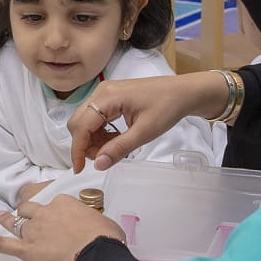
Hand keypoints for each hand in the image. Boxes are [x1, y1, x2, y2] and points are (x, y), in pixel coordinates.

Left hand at [0, 196, 123, 260]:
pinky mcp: (25, 249)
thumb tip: (101, 237)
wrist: (96, 253)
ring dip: (8, 219)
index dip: (56, 214)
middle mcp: (45, 213)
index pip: (55, 205)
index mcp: (64, 204)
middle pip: (31, 210)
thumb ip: (96, 229)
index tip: (63, 222)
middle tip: (28, 218)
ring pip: (17, 222)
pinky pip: (0, 243)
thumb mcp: (105, 228)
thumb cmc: (106, 240)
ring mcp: (33, 230)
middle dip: (28, 214)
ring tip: (0, 216)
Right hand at [68, 71, 230, 172]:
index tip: (80, 169)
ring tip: (114, 147)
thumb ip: (119, 148)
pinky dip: (100, 131)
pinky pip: (94, 116)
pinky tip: (116, 138)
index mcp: (108, 97)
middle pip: (78, 123)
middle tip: (104, 158)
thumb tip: (98, 165)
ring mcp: (105, 92)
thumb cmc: (167, 107)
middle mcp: (101, 92)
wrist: (183, 92)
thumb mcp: (145, 132)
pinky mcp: (110, 96)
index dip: (77, 150)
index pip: (81, 126)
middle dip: (85, 144)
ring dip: (93, 139)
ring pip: (85, 120)